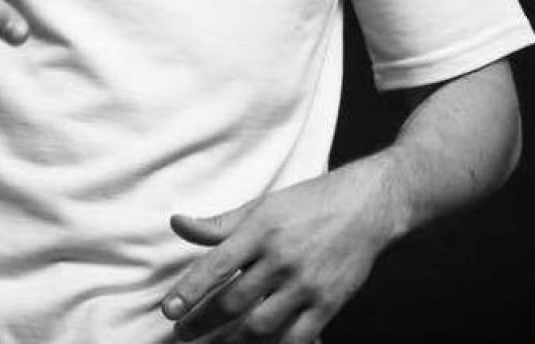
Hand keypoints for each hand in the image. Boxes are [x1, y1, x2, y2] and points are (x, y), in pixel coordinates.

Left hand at [160, 158, 401, 342]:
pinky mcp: (328, 303)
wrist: (366, 207)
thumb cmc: (308, 203)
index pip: (217, 265)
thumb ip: (219, 224)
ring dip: (231, 342)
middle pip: (234, 301)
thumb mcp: (261, 206)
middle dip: (203, 322)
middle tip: (182, 334)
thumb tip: (177, 224)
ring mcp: (306, 284)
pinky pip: (297, 337)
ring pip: (261, 325)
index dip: (190, 290)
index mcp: (260, 230)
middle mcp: (281, 259)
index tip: (169, 310)